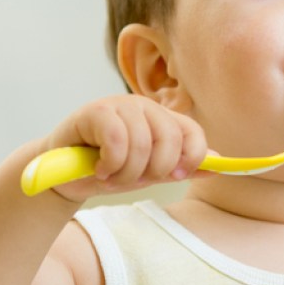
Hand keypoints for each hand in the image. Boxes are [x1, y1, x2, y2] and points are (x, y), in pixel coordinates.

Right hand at [45, 95, 208, 201]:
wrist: (64, 175)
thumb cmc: (109, 170)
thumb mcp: (150, 172)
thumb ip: (182, 167)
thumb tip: (219, 164)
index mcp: (163, 119)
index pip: (193, 132)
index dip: (191, 157)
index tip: (175, 176)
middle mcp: (145, 107)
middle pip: (170, 139)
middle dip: (153, 170)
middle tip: (131, 179)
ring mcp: (120, 105)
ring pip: (143, 143)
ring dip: (126, 172)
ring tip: (111, 176)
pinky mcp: (95, 111)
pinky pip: (117, 139)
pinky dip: (110, 163)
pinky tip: (100, 168)